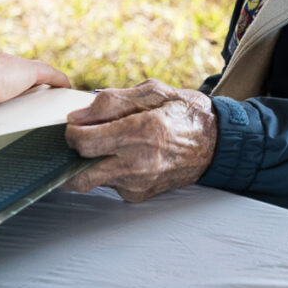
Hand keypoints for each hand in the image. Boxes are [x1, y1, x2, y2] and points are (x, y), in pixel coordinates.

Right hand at [0, 0, 69, 131]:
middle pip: (12, 83)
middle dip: (20, 97)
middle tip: (28, 114)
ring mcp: (12, 72)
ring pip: (34, 81)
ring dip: (43, 93)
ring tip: (51, 110)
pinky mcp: (28, 72)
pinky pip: (52, 77)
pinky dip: (62, 85)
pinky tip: (71, 93)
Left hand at [64, 79, 216, 201]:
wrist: (217, 143)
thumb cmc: (187, 114)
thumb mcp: (154, 92)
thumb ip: (113, 101)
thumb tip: (79, 115)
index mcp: (143, 131)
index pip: (84, 141)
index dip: (71, 130)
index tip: (76, 123)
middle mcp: (139, 162)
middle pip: (79, 174)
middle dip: (70, 156)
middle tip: (80, 139)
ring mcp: (138, 183)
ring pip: (92, 181)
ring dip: (90, 163)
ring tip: (106, 144)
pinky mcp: (139, 195)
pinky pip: (110, 184)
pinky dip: (109, 170)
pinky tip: (125, 155)